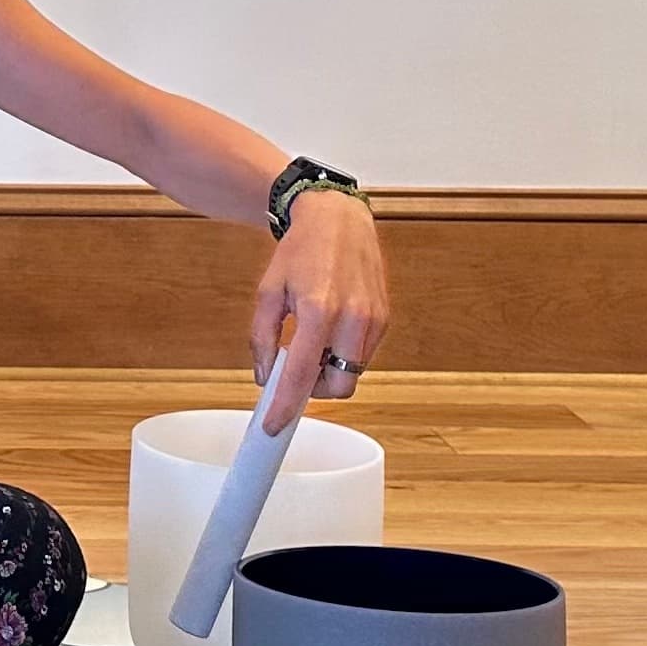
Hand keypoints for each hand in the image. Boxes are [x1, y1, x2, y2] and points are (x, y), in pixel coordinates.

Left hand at [251, 190, 387, 429]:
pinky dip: (344, 354)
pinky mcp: (385, 318)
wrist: (338, 219)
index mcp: (318, 309)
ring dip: (330, 371)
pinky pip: (363, 354)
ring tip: (311, 343)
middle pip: (339, 386)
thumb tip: (264, 377)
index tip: (274, 426)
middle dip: (316, 390)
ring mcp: (374, 319)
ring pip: (353, 373)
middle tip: (296, 373)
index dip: (286, 405)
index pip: (302, 373)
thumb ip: (262, 338)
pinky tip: (330, 330)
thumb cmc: (300, 251)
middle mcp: (352, 317)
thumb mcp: (268, 292)